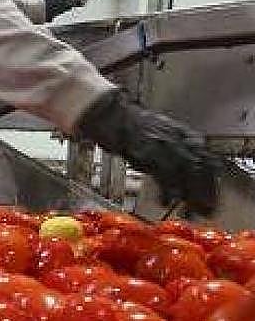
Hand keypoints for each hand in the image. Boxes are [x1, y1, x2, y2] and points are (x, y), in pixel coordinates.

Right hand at [75, 91, 221, 215]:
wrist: (108, 113)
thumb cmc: (126, 124)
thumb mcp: (156, 132)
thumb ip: (170, 147)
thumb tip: (177, 171)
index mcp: (180, 131)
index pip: (205, 155)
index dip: (211, 174)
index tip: (212, 189)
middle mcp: (176, 136)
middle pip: (200, 165)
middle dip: (204, 188)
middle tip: (205, 206)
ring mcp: (163, 143)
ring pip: (187, 171)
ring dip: (190, 192)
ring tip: (190, 207)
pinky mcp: (149, 152)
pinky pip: (165, 175)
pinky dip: (168, 190)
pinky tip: (166, 200)